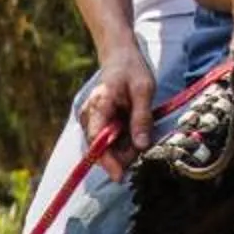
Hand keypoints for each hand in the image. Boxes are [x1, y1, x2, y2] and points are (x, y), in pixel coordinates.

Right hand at [79, 43, 156, 176]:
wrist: (120, 57)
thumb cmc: (132, 70)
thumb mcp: (144, 90)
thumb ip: (141, 118)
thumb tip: (141, 146)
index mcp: (98, 106)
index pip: (97, 140)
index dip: (108, 161)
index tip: (119, 176)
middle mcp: (89, 115)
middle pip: (100, 148)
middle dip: (121, 156)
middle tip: (143, 146)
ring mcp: (90, 120)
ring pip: (104, 147)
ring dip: (123, 150)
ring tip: (140, 134)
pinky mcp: (96, 123)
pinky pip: (107, 140)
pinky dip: (122, 143)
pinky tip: (134, 133)